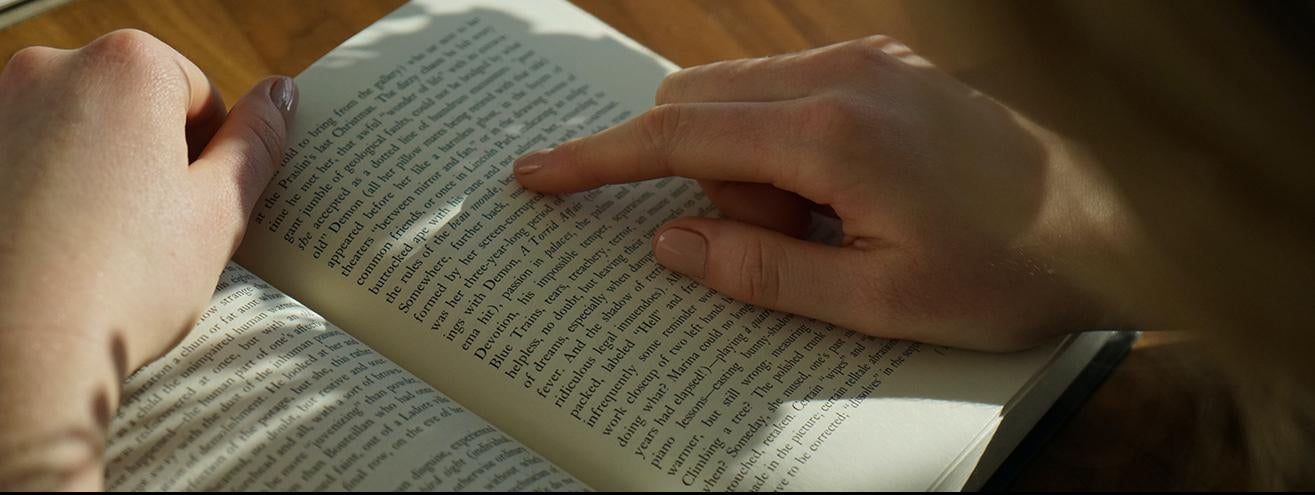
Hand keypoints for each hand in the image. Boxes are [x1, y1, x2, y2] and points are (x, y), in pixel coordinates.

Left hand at [0, 30, 292, 488]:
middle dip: (154, 159)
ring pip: (80, 131)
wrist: (12, 354)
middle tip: (158, 234)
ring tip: (106, 248)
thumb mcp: (218, 212)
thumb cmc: (123, 283)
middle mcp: (50, 68)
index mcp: (127, 66)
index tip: (199, 210)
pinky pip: (31, 156)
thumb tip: (280, 95)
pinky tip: (59, 248)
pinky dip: (50, 191)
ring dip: (103, 174)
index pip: (198, 94)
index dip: (211, 157)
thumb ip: (256, 142)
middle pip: (135, 103)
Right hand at [515, 36, 1125, 350]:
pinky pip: (791, 90)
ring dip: (749, 164)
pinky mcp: (888, 62)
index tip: (537, 174)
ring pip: (743, 96)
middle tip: (778, 240)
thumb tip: (673, 244)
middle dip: (699, 178)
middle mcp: (842, 76)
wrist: (1118, 215)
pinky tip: (850, 192)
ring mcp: (868, 60)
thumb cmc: (1008, 268)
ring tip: (836, 225)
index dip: (595, 160)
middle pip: (698, 105)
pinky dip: (785, 143)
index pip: (676, 138)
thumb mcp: (879, 302)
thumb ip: (761, 271)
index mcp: (831, 136)